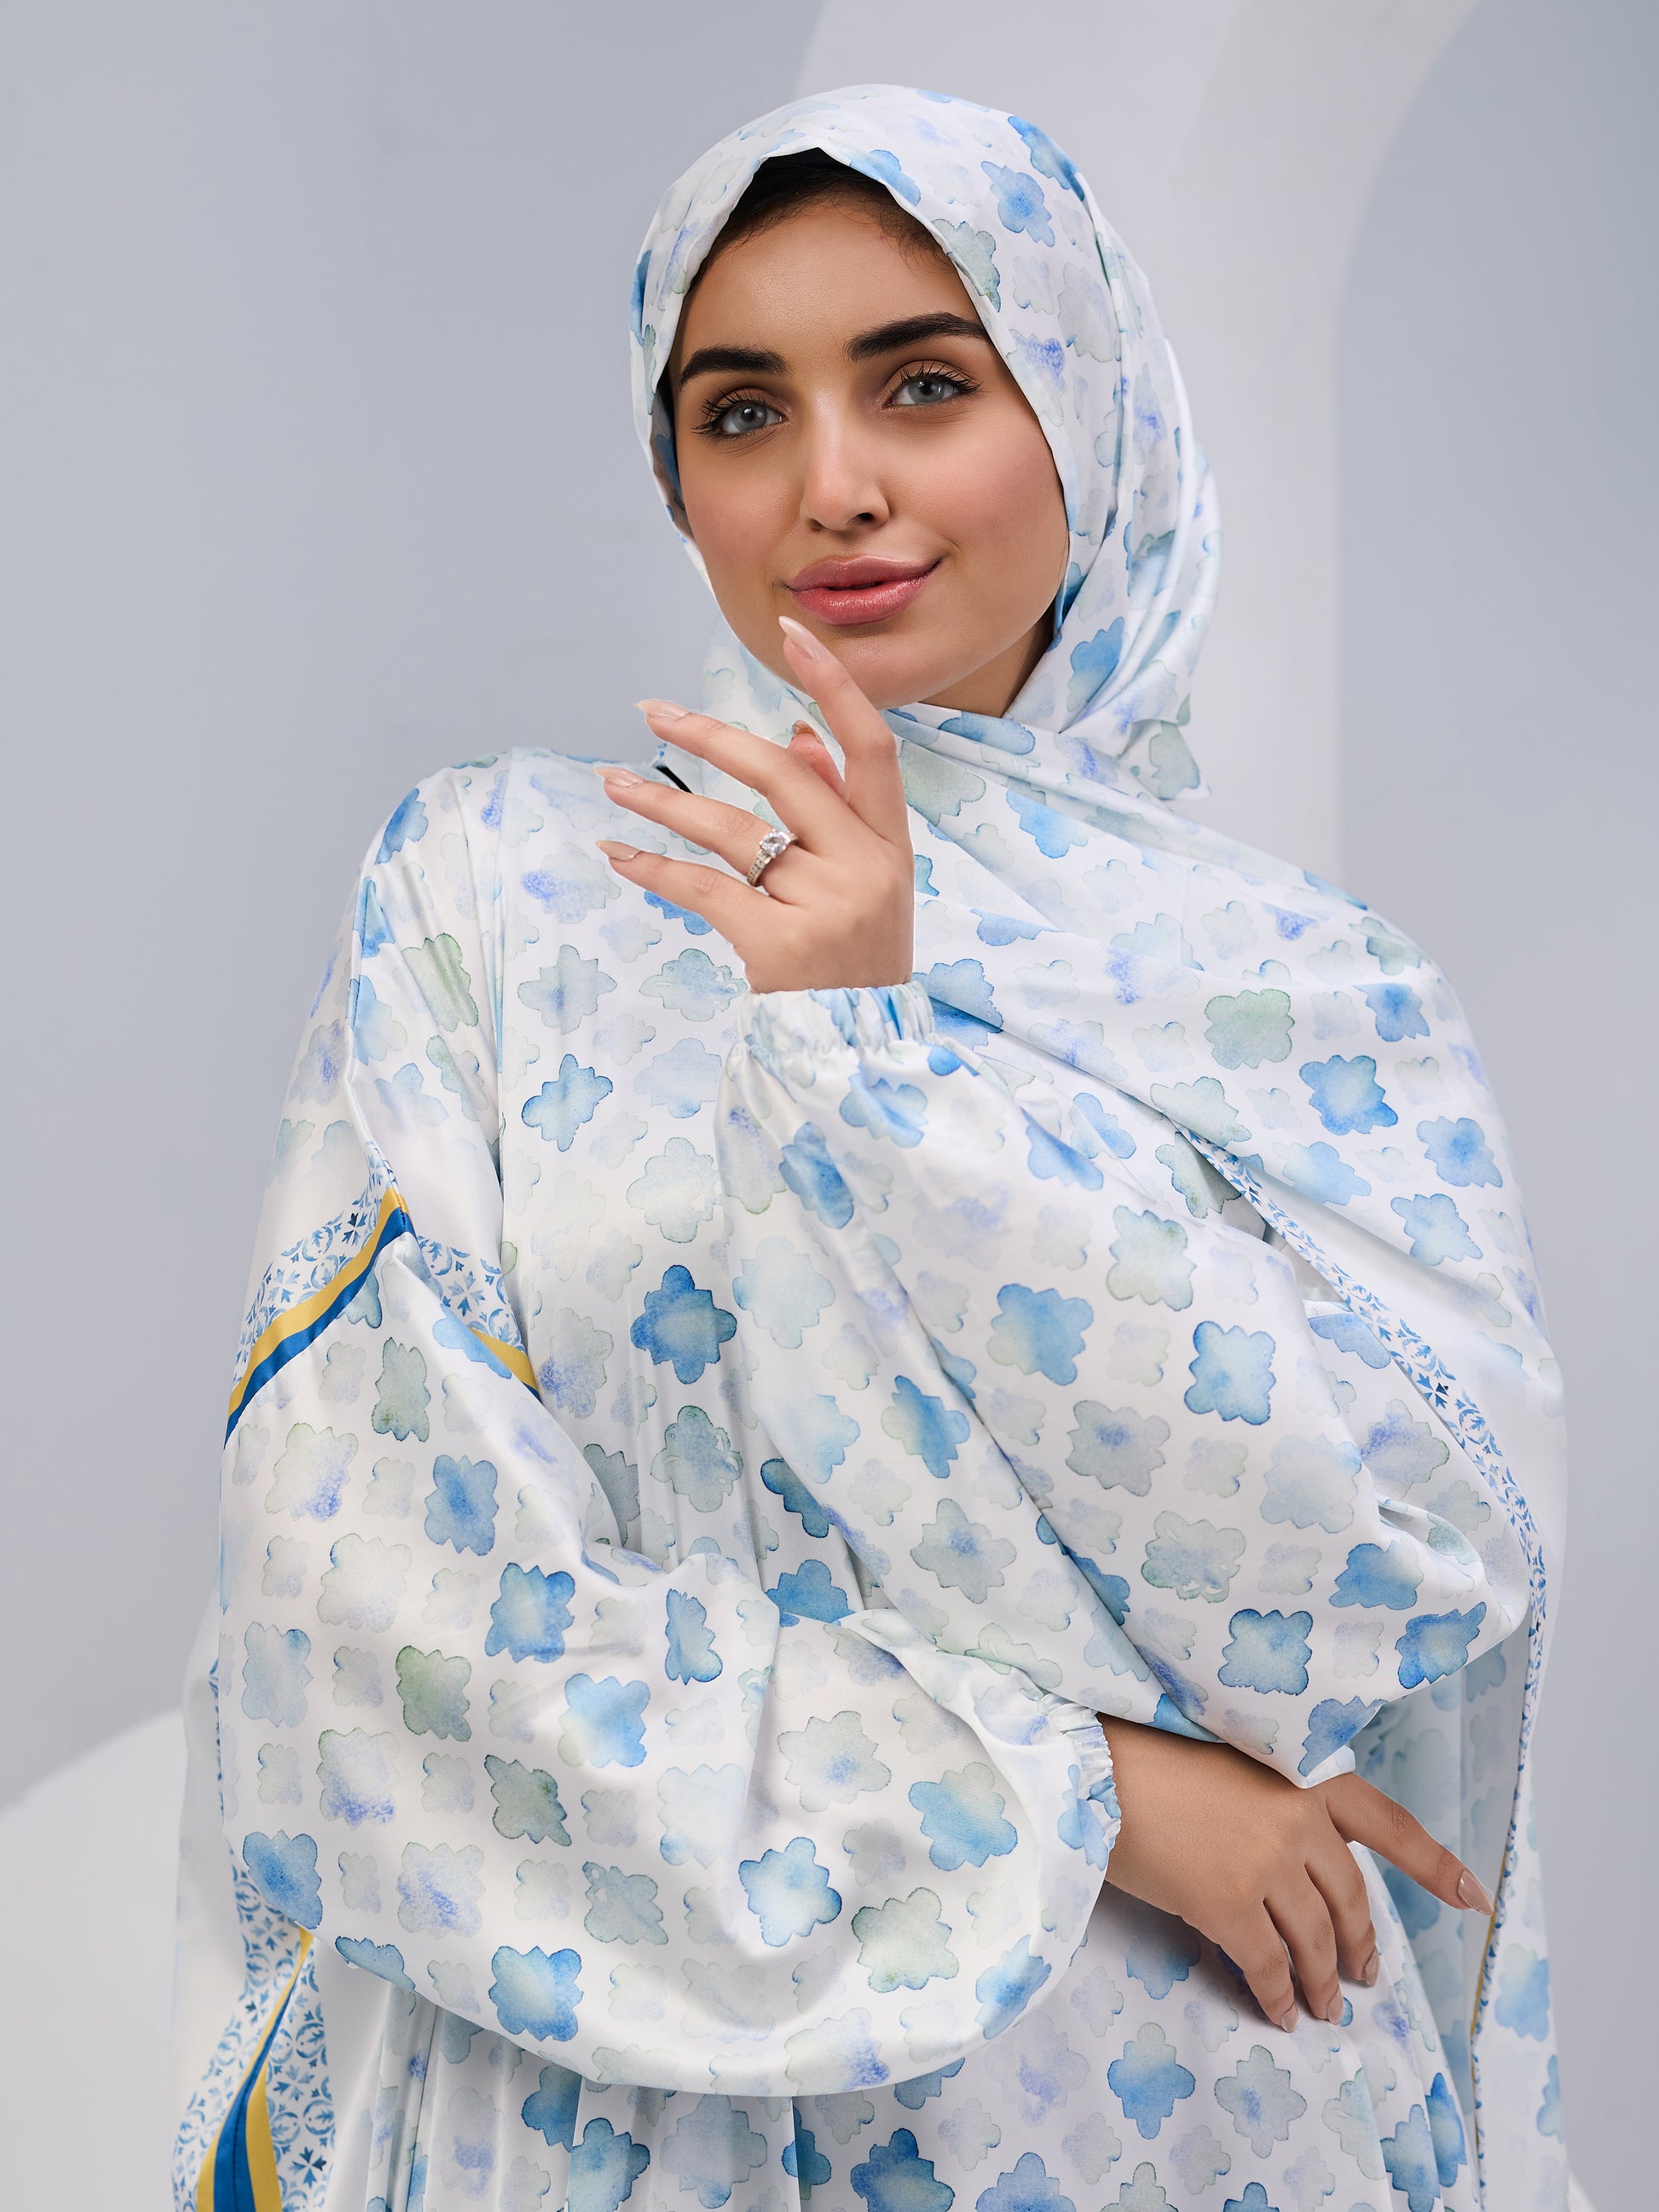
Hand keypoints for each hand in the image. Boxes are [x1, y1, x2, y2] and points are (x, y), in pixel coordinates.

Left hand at [594, 617, 914, 993]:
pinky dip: (654, 869)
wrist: (857, 1052)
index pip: (871, 743)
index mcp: (892, 843)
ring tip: (613, 784)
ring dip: (662, 803)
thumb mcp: (866, 883)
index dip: (831, 683)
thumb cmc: (855, 959)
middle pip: (782, 774)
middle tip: (653, 711)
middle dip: (710, 736)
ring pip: (730, 829)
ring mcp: (825, 905)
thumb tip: (798, 732)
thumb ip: (838, 809)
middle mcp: (865, 866)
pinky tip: (618, 854)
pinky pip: (701, 888)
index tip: (788, 631)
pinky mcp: (778, 943)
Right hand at [1099, 1717, 1491, 2030]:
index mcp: (1303, 1774)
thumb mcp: (1234, 1762)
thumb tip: (1299, 1871)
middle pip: (1350, 1901)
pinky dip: (1277, 1996)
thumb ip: (1277, 1804)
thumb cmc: (1152, 1757)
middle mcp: (1297, 1818)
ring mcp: (1265, 1862)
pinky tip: (1278, 2010)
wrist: (1092, 1765)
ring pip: (1314, 1942)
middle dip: (1361, 1948)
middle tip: (1363, 1978)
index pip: (1388, 1822)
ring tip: (1322, 2007)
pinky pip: (1267, 1966)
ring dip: (1323, 1984)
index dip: (1435, 1865)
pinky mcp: (1227, 1902)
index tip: (1475, 1898)